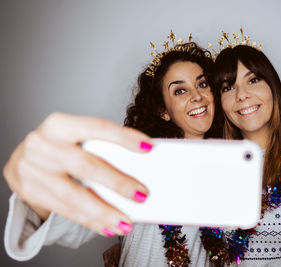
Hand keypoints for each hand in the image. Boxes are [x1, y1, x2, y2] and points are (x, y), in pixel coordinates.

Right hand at [3, 112, 151, 236]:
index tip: (148, 148)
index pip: (97, 127)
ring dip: (104, 212)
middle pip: (86, 165)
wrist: (22, 159)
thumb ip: (100, 148)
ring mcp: (33, 169)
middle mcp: (43, 144)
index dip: (123, 137)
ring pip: (74, 195)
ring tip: (126, 222)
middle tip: (141, 195)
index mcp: (59, 124)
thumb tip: (138, 169)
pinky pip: (66, 210)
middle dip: (117, 182)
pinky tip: (107, 226)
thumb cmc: (59, 146)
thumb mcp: (75, 138)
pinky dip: (90, 220)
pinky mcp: (30, 192)